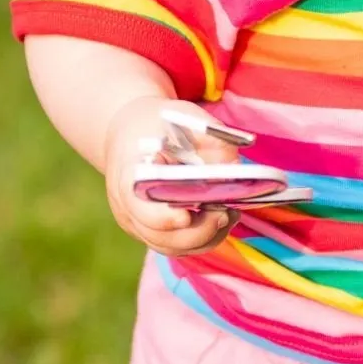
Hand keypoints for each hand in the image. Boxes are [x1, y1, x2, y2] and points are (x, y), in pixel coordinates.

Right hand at [103, 95, 239, 254]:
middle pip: (160, 236)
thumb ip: (207, 137)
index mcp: (128, 176)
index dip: (163, 218)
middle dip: (198, 231)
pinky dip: (203, 238)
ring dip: (205, 237)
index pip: (139, 208)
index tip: (187, 216)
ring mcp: (138, 224)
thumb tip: (234, 166)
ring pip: (172, 247)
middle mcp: (127, 207)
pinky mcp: (152, 231)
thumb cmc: (158, 123)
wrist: (131, 132)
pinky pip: (178, 246)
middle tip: (224, 213)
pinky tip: (222, 218)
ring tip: (229, 214)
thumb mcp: (182, 116)